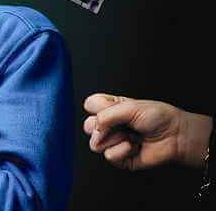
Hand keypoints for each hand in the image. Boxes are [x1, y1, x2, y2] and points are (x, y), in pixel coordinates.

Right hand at [83, 93, 212, 170]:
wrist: (176, 136)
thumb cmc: (159, 117)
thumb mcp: (130, 107)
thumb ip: (106, 115)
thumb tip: (93, 128)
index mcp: (110, 108)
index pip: (89, 105)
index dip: (97, 107)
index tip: (112, 108)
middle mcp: (110, 125)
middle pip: (87, 126)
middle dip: (102, 126)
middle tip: (119, 124)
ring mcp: (113, 142)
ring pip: (95, 143)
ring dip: (114, 139)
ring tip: (130, 135)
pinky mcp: (120, 158)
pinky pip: (109, 156)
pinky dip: (122, 150)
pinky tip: (134, 146)